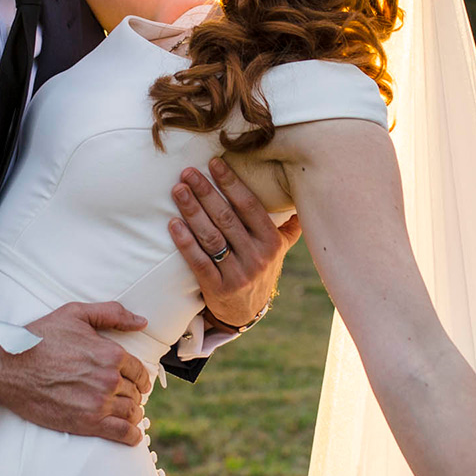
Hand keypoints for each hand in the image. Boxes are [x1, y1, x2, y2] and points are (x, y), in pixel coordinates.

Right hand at [0, 301, 151, 445]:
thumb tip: (141, 322)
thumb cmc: (39, 338)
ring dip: (132, 413)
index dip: (139, 377)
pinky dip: (132, 435)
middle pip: (135, 393)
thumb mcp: (75, 314)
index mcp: (111, 354)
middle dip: (132, 394)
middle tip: (125, 397)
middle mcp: (109, 380)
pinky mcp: (87, 423)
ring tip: (126, 413)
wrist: (8, 366)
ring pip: (131, 412)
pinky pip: (122, 433)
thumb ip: (112, 314)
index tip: (136, 382)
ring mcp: (99, 403)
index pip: (139, 371)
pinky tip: (132, 434)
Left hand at [169, 157, 298, 330]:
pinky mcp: (217, 288)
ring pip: (211, 237)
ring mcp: (237, 274)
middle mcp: (257, 257)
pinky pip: (199, 261)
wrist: (246, 312)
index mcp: (272, 243)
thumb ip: (288, 225)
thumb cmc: (260, 270)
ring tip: (178, 191)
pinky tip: (173, 224)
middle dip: (205, 192)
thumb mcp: (279, 249)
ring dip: (192, 211)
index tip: (214, 163)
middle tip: (187, 173)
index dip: (231, 183)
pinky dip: (185, 242)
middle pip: (226, 219)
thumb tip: (302, 198)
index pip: (249, 206)